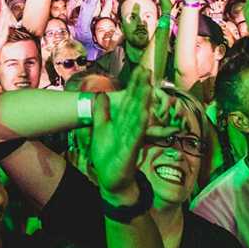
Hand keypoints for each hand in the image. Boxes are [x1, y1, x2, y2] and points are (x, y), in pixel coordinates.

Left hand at [90, 67, 156, 202]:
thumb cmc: (107, 154)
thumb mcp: (100, 129)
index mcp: (123, 121)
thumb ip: (101, 112)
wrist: (111, 179)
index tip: (140, 68)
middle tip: (148, 70)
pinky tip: (144, 113)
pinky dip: (140, 124)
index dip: (134, 84)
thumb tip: (101, 94)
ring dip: (143, 102)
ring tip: (148, 87)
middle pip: (136, 104)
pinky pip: (136, 135)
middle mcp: (130, 126)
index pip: (129, 99)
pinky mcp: (130, 149)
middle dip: (141, 87)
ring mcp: (131, 137)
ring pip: (138, 116)